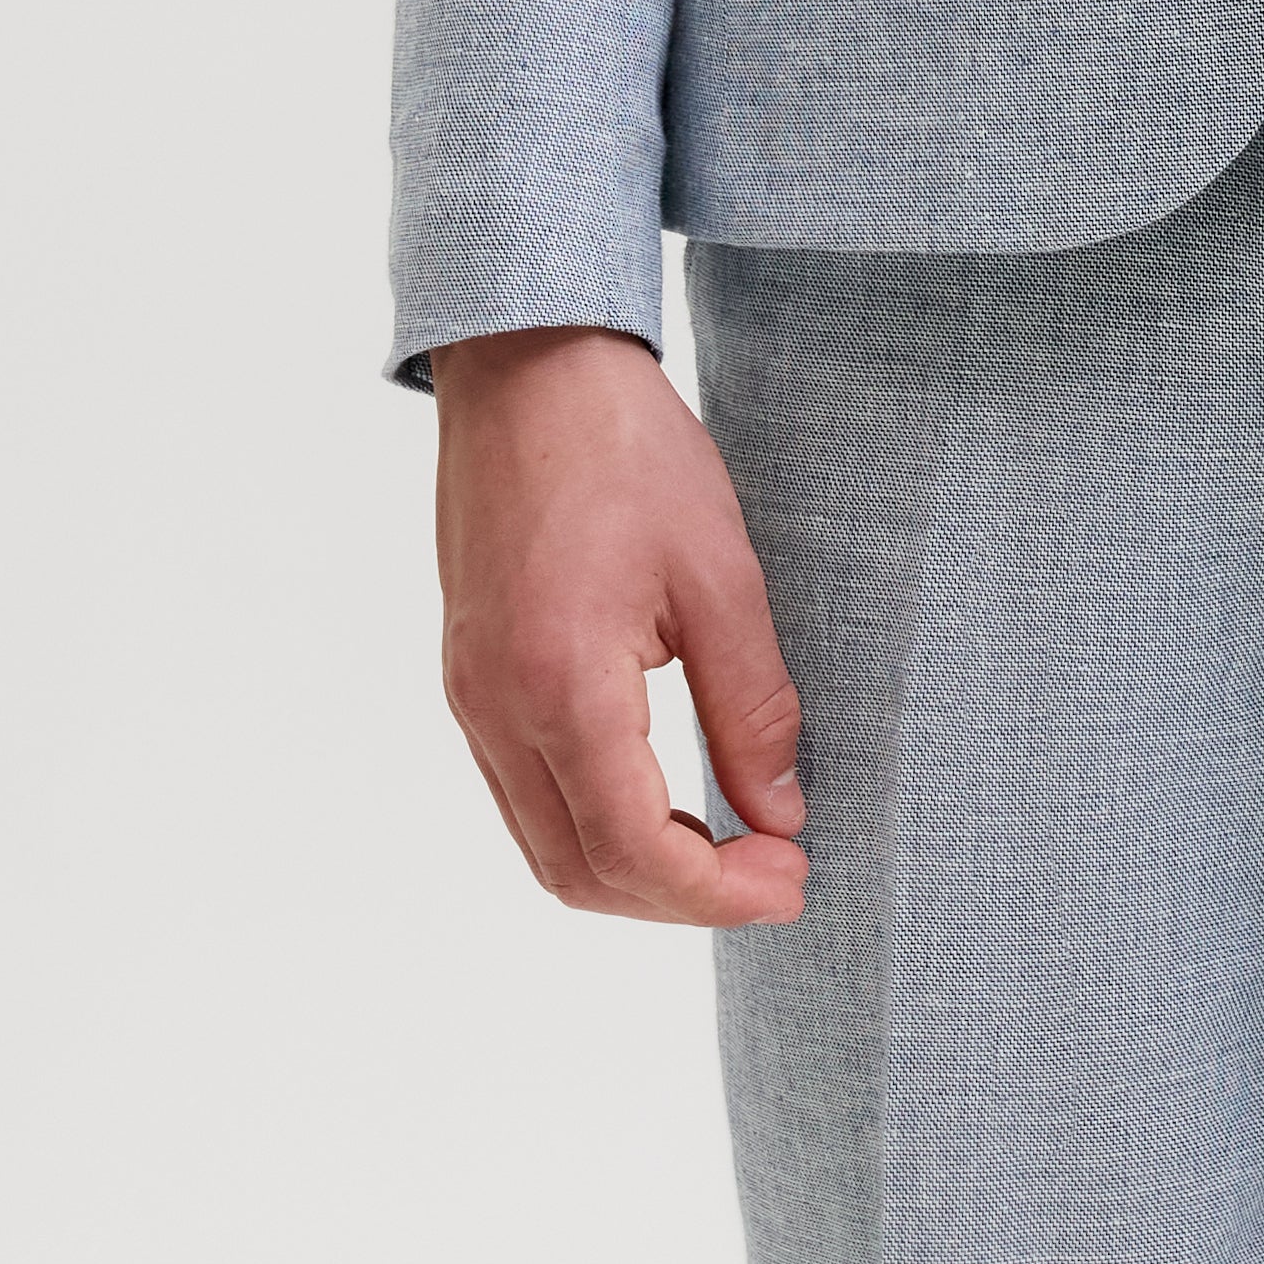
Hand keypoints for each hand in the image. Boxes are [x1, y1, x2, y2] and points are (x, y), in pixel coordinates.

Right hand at [432, 325, 809, 926]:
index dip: (718, 893)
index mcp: (559, 686)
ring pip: (544, 844)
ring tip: (729, 846)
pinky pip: (523, 793)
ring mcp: (471, 696)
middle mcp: (495, 710)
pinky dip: (593, 824)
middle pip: (577, 872)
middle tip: (773, 874)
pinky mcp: (470, 673)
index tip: (794, 881)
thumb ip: (750, 707)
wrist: (529, 363)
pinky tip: (664, 795)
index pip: (631, 851)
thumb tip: (779, 815)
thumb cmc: (625, 449)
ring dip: (635, 869)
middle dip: (679, 899)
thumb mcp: (719, 573)